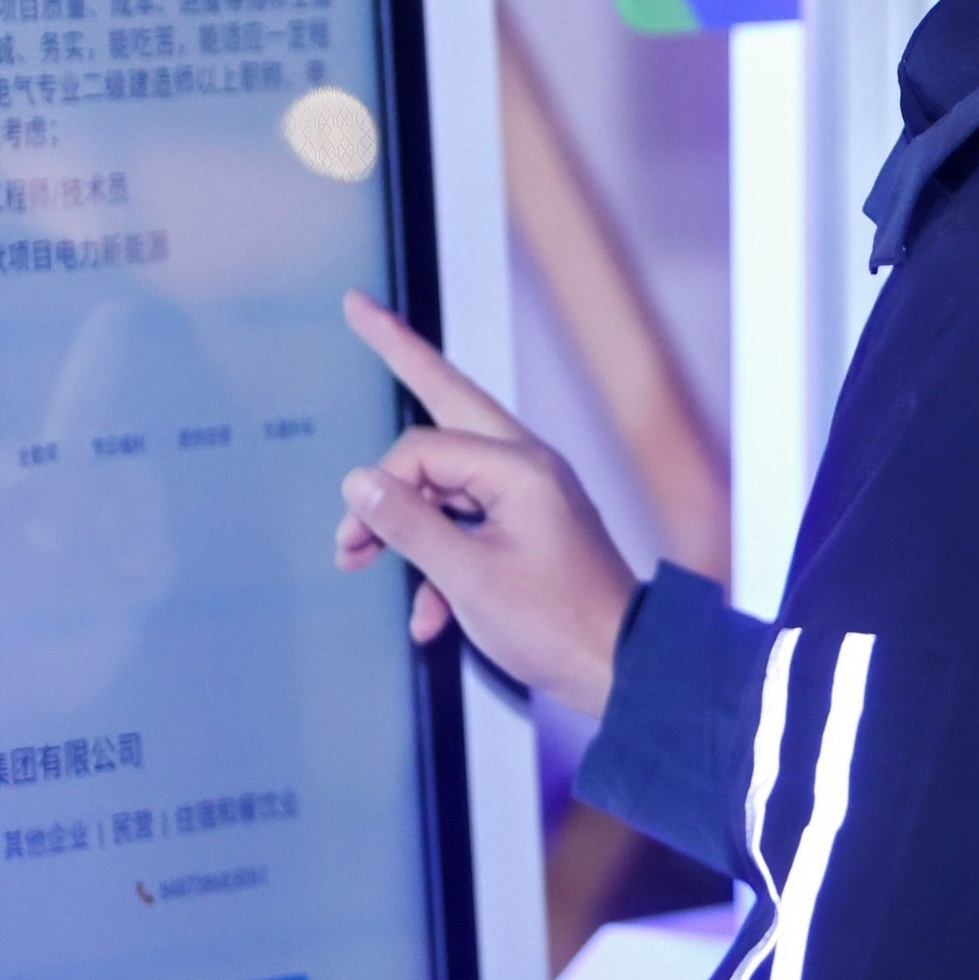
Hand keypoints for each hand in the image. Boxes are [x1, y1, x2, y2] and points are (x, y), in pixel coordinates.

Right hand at [333, 291, 634, 719]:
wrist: (622, 670)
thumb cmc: (559, 624)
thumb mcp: (468, 577)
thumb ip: (409, 525)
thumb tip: (359, 482)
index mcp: (519, 467)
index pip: (424, 448)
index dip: (381, 488)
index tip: (356, 536)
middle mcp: (527, 467)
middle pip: (447, 400)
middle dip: (401, 358)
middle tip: (358, 310)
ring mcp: (529, 496)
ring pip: (446, 483)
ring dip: (403, 524)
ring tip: (356, 561)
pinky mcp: (529, 529)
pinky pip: (465, 527)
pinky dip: (438, 568)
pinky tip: (426, 619)